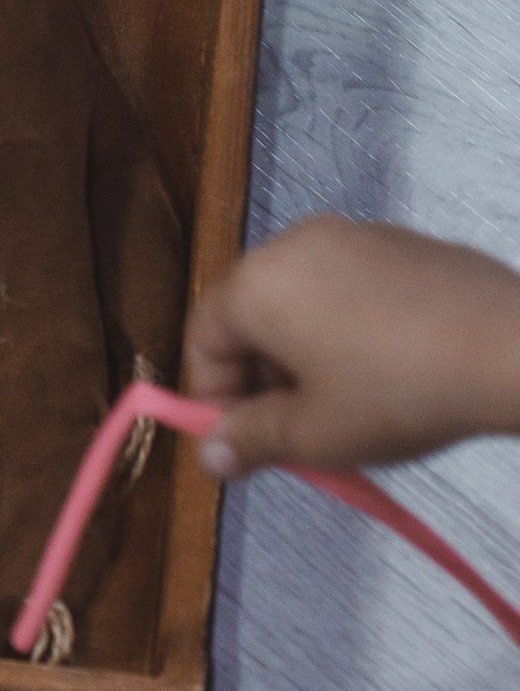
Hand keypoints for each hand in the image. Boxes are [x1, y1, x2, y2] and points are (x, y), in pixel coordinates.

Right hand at [184, 215, 519, 474]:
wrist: (510, 349)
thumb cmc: (398, 391)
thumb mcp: (315, 434)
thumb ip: (252, 440)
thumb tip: (212, 454)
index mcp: (258, 284)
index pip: (202, 338)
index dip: (213, 398)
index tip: (243, 443)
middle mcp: (295, 245)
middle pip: (252, 315)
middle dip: (262, 378)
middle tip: (296, 434)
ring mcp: (353, 237)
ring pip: (304, 301)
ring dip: (307, 355)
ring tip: (348, 406)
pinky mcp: (403, 243)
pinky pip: (353, 288)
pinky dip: (352, 328)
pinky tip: (392, 370)